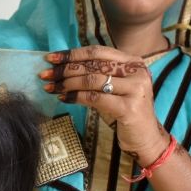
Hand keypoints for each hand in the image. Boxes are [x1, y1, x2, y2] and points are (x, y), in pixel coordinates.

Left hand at [39, 44, 167, 164]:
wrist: (146, 138)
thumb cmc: (125, 111)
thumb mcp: (114, 87)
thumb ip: (97, 73)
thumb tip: (63, 66)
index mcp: (133, 62)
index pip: (97, 52)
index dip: (72, 54)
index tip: (50, 58)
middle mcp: (137, 72)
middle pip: (93, 65)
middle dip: (65, 69)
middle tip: (45, 74)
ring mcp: (135, 89)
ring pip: (92, 80)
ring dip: (67, 83)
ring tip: (51, 88)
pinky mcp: (129, 108)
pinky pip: (95, 98)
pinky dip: (76, 97)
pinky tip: (63, 98)